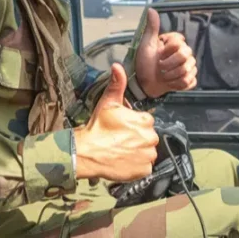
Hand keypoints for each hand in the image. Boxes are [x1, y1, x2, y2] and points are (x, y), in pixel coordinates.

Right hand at [74, 63, 158, 181]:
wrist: (88, 152)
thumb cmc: (97, 127)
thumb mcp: (107, 103)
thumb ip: (117, 84)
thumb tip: (118, 66)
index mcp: (145, 121)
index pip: (146, 122)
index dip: (133, 125)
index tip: (122, 129)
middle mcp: (151, 138)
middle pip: (148, 138)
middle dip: (137, 139)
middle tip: (120, 141)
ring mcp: (148, 156)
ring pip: (147, 153)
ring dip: (138, 153)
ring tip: (121, 151)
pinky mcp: (144, 170)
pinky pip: (145, 168)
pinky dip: (136, 166)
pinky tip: (124, 161)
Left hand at [134, 8, 197, 98]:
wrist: (144, 84)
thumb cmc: (144, 63)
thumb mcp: (146, 45)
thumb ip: (152, 28)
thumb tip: (151, 9)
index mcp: (175, 44)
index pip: (179, 43)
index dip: (167, 51)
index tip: (158, 55)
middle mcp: (184, 53)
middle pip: (185, 56)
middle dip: (170, 65)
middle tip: (160, 68)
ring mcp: (188, 67)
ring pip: (188, 70)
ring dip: (172, 76)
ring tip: (164, 76)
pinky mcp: (189, 80)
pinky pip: (190, 81)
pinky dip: (178, 85)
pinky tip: (171, 84)